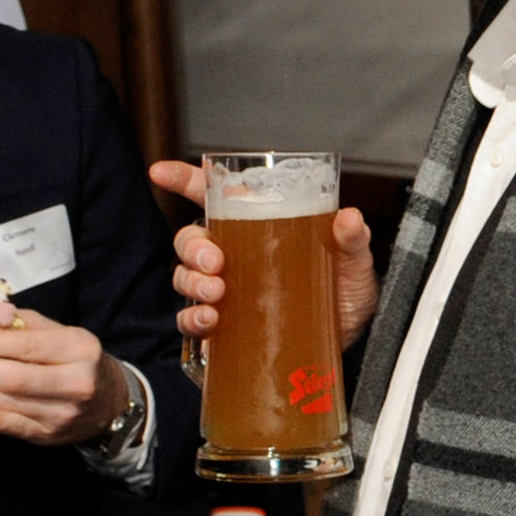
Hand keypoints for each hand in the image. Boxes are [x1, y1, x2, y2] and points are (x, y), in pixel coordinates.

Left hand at [0, 308, 126, 446]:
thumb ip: (23, 324)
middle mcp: (76, 383)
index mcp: (80, 350)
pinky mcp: (51, 435)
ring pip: (8, 402)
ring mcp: (64, 413)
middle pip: (14, 378)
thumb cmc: (79, 361)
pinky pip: (14, 427)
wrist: (111, 402)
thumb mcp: (63, 334)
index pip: (28, 346)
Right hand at [151, 162, 377, 347]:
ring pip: (185, 276)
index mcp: (258, 225)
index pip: (212, 195)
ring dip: (192, 281)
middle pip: (190, 238)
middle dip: (192, 246)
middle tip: (216, 262)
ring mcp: (226, 290)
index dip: (183, 179)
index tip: (160, 173)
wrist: (349, 342)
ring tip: (217, 292)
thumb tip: (349, 218)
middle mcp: (235, 254)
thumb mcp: (355, 262)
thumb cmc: (346, 292)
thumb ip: (353, 239)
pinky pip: (190, 319)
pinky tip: (209, 319)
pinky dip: (192, 318)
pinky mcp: (223, 326)